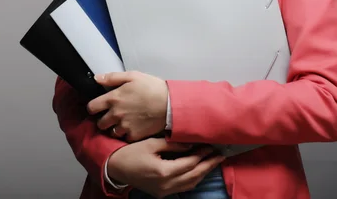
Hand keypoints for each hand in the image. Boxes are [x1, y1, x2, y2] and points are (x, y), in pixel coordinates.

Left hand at [87, 71, 168, 141]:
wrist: (170, 104)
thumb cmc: (152, 88)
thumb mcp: (132, 76)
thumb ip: (112, 77)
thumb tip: (96, 78)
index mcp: (113, 98)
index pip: (92, 107)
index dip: (93, 107)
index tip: (97, 107)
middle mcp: (116, 114)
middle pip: (100, 123)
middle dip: (103, 120)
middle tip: (110, 116)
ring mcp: (125, 126)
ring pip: (111, 132)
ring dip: (114, 128)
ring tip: (122, 123)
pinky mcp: (134, 135)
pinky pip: (125, 138)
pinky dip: (126, 135)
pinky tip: (132, 128)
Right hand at [107, 138, 225, 197]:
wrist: (115, 168)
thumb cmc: (130, 153)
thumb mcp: (151, 143)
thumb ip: (172, 144)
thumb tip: (190, 143)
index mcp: (164, 172)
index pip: (190, 163)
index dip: (202, 154)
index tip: (211, 146)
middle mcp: (167, 185)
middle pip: (195, 175)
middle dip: (209, 165)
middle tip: (220, 155)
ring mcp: (165, 191)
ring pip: (191, 183)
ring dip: (203, 172)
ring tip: (213, 161)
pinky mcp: (162, 193)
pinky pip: (183, 186)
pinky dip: (193, 178)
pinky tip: (198, 170)